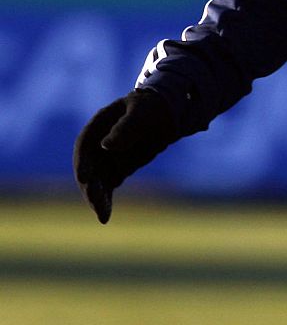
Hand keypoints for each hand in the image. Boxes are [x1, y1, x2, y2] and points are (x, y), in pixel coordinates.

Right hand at [72, 90, 177, 222]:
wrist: (166, 114)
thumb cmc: (152, 107)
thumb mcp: (142, 112)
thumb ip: (126, 127)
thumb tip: (106, 146)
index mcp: (98, 126)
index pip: (84, 146)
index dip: (82, 163)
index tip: (84, 179)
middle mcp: (96, 144)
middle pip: (88, 168)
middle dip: (90, 187)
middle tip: (95, 204)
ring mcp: (105, 158)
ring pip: (96, 181)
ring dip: (96, 198)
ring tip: (102, 215)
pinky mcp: (116, 170)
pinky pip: (107, 187)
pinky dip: (106, 200)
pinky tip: (105, 216)